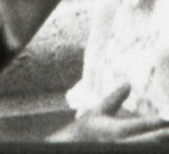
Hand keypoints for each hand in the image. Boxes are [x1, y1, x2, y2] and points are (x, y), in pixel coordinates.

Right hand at [51, 84, 168, 141]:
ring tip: (162, 136)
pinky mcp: (121, 153)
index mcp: (120, 130)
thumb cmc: (85, 130)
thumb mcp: (98, 112)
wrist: (72, 146)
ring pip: (147, 146)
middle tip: (167, 129)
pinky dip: (147, 145)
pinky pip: (140, 150)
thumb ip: (114, 99)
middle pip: (153, 140)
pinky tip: (151, 141)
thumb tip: (127, 84)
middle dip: (162, 134)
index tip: (166, 119)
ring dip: (156, 141)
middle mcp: (124, 142)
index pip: (147, 125)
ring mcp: (123, 150)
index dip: (160, 122)